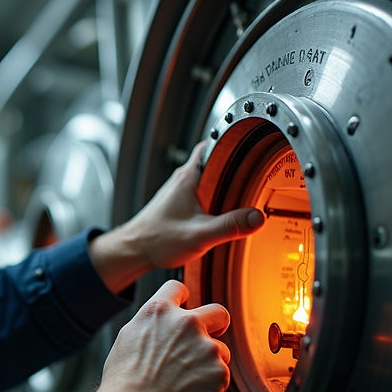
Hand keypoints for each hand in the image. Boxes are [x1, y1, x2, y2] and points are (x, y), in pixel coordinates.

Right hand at [86, 280, 230, 391]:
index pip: (178, 288)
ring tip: (185, 380)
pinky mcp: (219, 371)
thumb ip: (152, 325)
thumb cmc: (125, 381)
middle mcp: (186, 323)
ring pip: (220, 350)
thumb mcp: (128, 338)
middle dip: (215, 326)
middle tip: (205, 342)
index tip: (183, 310)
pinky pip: (222, 374)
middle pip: (217, 312)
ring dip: (209, 362)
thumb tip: (162, 325)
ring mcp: (205, 346)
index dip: (181, 300)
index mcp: (159, 311)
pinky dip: (211, 384)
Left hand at [89, 141, 264, 292]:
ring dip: (225, 183)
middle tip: (257, 172)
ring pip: (209, 179)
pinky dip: (215, 197)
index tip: (253, 142)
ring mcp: (180, 192)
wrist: (134, 250)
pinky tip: (223, 212)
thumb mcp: (200, 234)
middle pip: (215, 162)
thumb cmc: (156, 239)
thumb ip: (230, 226)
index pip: (212, 145)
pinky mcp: (179, 204)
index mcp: (189, 178)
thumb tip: (256, 217)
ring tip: (245, 193)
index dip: (233, 141)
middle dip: (235, 166)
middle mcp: (183, 180)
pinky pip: (203, 193)